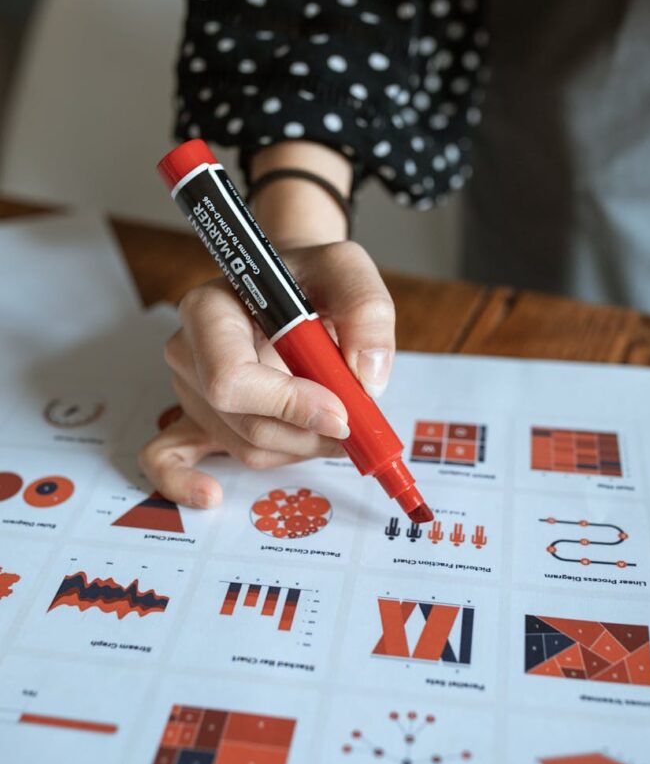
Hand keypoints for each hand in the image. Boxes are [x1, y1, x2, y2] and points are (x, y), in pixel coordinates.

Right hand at [138, 143, 395, 508]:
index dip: (289, 405)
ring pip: (246, 448)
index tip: (341, 411)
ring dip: (301, 445)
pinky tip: (212, 494)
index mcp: (210, 310)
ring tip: (332, 416)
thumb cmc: (310, 278)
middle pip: (245, 422)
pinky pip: (168, 459)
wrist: (292, 287)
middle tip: (355, 419)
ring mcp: (189, 391)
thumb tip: (366, 376)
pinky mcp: (196, 419)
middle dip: (309, 432)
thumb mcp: (347, 270)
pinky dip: (186, 483)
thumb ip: (366, 310)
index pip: (232, 378)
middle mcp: (188, 352)